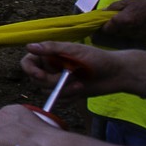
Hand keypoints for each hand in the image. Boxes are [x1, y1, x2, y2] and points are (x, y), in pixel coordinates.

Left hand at [0, 103, 62, 145]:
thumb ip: (28, 127)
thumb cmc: (48, 138)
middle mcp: (0, 115)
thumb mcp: (37, 124)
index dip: (7, 130)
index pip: (4, 119)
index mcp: (13, 109)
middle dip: (0, 138)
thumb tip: (29, 139)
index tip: (11, 139)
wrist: (44, 145)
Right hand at [22, 41, 145, 97]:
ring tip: (80, 85)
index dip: (30, 70)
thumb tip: (28, 46)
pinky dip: (69, 97)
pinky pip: (58, 99)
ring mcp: (59, 81)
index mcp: (50, 54)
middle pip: (36, 80)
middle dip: (52, 82)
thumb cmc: (98, 58)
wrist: (118, 74)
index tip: (40, 76)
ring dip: (63, 90)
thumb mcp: (75, 51)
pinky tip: (82, 90)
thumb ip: (52, 48)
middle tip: (68, 79)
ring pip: (47, 91)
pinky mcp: (67, 93)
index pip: (28, 62)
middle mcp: (51, 68)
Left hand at [100, 0, 145, 41]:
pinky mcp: (144, 41)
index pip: (104, 30)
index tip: (98, 25)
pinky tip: (136, 27)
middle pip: (112, 35)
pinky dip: (131, 34)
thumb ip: (113, 7)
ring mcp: (136, 38)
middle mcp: (127, 32)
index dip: (100, 28)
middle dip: (110, 30)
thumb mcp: (129, 1)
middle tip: (111, 23)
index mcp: (121, 21)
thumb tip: (102, 12)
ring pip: (122, 37)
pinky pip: (132, 38)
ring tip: (126, 23)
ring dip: (121, 32)